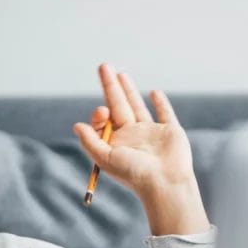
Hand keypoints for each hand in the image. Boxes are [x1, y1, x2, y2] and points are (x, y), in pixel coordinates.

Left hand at [72, 63, 209, 235]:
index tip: (103, 111)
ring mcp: (152, 132)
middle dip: (110, 86)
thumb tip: (77, 125)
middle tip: (103, 65)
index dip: (100, 111)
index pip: (105, 119)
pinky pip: (165, 113)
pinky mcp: (170, 131)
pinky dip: (161, 103)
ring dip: (129, 90)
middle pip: (118, 105)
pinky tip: (154, 93)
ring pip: (137, 106)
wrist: (165, 182)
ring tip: (121, 74)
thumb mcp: (105, 158)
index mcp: (117, 142)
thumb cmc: (134, 173)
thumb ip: (90, 141)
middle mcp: (133, 136)